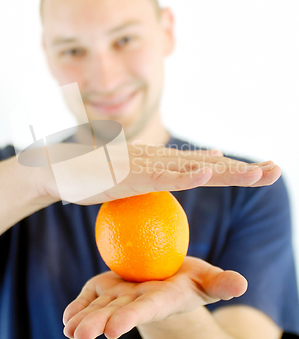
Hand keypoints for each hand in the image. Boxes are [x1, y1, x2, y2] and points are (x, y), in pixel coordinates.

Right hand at [37, 142, 280, 204]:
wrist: (62, 169)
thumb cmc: (98, 175)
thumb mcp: (139, 174)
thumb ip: (171, 171)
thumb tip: (206, 161)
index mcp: (165, 162)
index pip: (209, 167)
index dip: (238, 170)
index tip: (267, 171)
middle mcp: (161, 159)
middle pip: (210, 166)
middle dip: (244, 170)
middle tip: (277, 170)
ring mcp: (146, 166)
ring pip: (192, 171)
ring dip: (226, 172)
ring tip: (256, 174)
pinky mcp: (129, 175)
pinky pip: (161, 178)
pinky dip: (185, 176)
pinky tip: (208, 172)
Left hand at [62, 257, 246, 338]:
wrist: (166, 282)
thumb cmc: (190, 281)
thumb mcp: (207, 280)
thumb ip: (221, 283)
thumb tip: (241, 284)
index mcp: (161, 300)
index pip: (146, 309)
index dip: (131, 317)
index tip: (114, 329)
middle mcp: (137, 301)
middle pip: (117, 312)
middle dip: (99, 323)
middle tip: (80, 335)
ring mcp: (120, 296)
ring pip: (99, 307)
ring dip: (83, 318)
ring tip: (69, 330)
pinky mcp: (106, 288)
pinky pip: (90, 297)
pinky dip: (78, 305)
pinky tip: (68, 317)